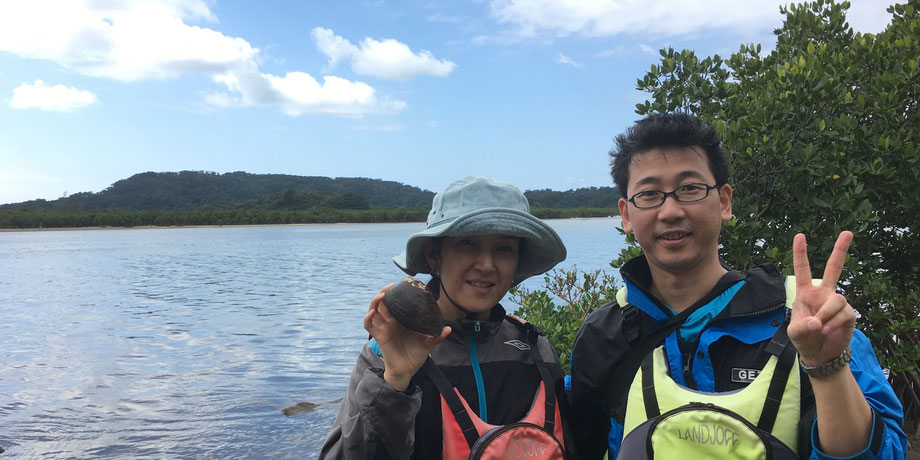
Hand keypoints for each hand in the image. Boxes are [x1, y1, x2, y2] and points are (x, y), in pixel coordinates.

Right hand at [364, 285, 450, 390]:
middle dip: (385, 293)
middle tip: (391, 287)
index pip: (396, 302)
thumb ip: (437, 336)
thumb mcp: (428, 344)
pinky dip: (368, 318)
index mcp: (402, 320)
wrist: (407, 371)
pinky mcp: (379, 336)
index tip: (402, 286)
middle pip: (383, 303)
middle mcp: (391, 321)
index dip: (396, 293)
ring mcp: (384, 328)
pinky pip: (369, 325)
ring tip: (382, 296)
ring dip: (375, 301)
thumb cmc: (416, 355)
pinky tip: (372, 313)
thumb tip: (448, 328)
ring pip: (374, 310)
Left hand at [787, 231, 856, 367]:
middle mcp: (823, 293)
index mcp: (805, 292)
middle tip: (847, 232)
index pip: (802, 269)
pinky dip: (834, 324)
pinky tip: (827, 331)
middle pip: (834, 268)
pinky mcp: (849, 313)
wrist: (820, 354)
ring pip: (836, 300)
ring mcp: (837, 302)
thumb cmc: (804, 339)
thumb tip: (818, 322)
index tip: (799, 235)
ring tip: (820, 327)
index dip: (800, 253)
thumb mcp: (795, 333)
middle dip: (840, 250)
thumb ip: (802, 327)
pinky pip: (844, 314)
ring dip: (827, 314)